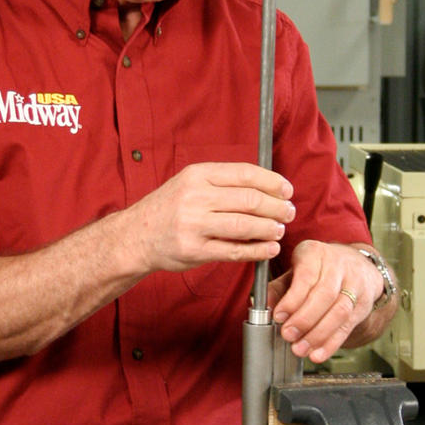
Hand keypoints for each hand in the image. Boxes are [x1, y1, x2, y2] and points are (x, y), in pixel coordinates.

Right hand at [129, 162, 295, 273]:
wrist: (136, 236)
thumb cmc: (169, 208)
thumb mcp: (189, 183)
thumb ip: (222, 182)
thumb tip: (267, 186)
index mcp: (197, 174)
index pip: (244, 174)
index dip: (272, 182)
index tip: (287, 190)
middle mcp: (195, 197)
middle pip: (249, 199)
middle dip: (276, 207)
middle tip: (288, 212)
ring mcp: (194, 224)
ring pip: (245, 225)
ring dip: (270, 228)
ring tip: (279, 229)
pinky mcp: (194, 250)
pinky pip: (235, 250)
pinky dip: (257, 250)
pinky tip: (269, 248)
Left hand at [266, 240, 384, 362]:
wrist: (356, 266)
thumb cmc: (319, 269)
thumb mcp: (297, 269)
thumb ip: (278, 287)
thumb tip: (262, 305)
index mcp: (315, 253)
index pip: (306, 277)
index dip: (292, 299)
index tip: (278, 316)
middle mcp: (337, 265)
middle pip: (324, 295)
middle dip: (304, 319)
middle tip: (288, 335)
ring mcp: (354, 284)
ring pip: (339, 311)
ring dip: (318, 334)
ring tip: (300, 348)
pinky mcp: (363, 304)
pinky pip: (348, 326)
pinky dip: (331, 343)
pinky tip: (318, 354)